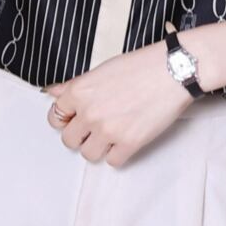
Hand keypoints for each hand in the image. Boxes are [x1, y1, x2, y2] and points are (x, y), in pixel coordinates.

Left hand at [43, 38, 194, 167]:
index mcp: (80, 91)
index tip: (75, 117)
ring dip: (98, 145)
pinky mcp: (128, 143)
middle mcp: (89, 112)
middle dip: (81, 134)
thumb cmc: (141, 65)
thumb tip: (53, 92)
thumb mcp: (102, 69)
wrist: (172, 70)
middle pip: (69, 140)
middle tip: (95, 125)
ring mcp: (108, 130)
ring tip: (112, 131)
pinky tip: (127, 136)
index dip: (66, 117)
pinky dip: (119, 152)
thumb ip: (77, 85)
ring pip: (88, 154)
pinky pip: (112, 161)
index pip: (55, 116)